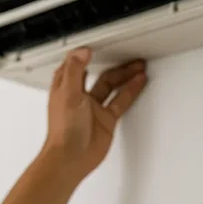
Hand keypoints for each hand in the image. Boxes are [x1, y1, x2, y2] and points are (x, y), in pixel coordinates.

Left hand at [44, 48, 147, 182]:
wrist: (70, 159)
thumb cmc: (63, 131)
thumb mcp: (68, 94)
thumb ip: (75, 70)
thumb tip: (82, 51)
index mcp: (66, 87)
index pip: (76, 65)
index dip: (86, 54)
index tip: (97, 45)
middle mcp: (79, 96)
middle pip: (100, 74)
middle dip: (114, 65)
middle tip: (129, 56)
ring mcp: (93, 109)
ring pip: (112, 86)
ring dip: (125, 76)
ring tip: (139, 66)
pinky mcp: (106, 120)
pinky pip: (121, 102)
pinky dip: (131, 91)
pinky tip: (138, 83)